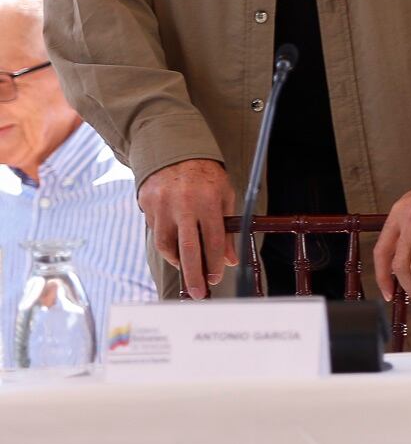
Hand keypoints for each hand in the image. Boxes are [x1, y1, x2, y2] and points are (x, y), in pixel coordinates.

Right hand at [138, 159, 236, 298]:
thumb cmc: (206, 176)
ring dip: (177, 262)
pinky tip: (175, 250)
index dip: (214, 263)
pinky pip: (156, 233)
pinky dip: (166, 245)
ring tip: (186, 269)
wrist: (175, 151)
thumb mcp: (224, 196)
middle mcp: (184, 205)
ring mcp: (162, 206)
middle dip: (194, 274)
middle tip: (198, 292)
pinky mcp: (147, 206)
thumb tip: (229, 260)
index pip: (212, 240)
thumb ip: (227, 228)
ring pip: (166, 245)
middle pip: (188, 248)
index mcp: (208, 201)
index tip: (216, 277)